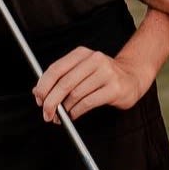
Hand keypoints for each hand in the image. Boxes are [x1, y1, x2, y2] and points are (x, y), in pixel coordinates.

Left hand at [33, 48, 149, 120]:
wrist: (131, 77)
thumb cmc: (102, 76)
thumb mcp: (81, 71)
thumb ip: (60, 78)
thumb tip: (37, 92)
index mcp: (82, 53)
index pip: (56, 68)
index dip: (44, 86)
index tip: (39, 99)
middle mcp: (94, 59)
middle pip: (64, 83)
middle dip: (51, 102)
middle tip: (46, 114)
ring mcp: (106, 73)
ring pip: (75, 94)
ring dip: (64, 110)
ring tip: (62, 116)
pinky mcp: (114, 88)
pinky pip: (88, 103)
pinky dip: (76, 112)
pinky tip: (74, 115)